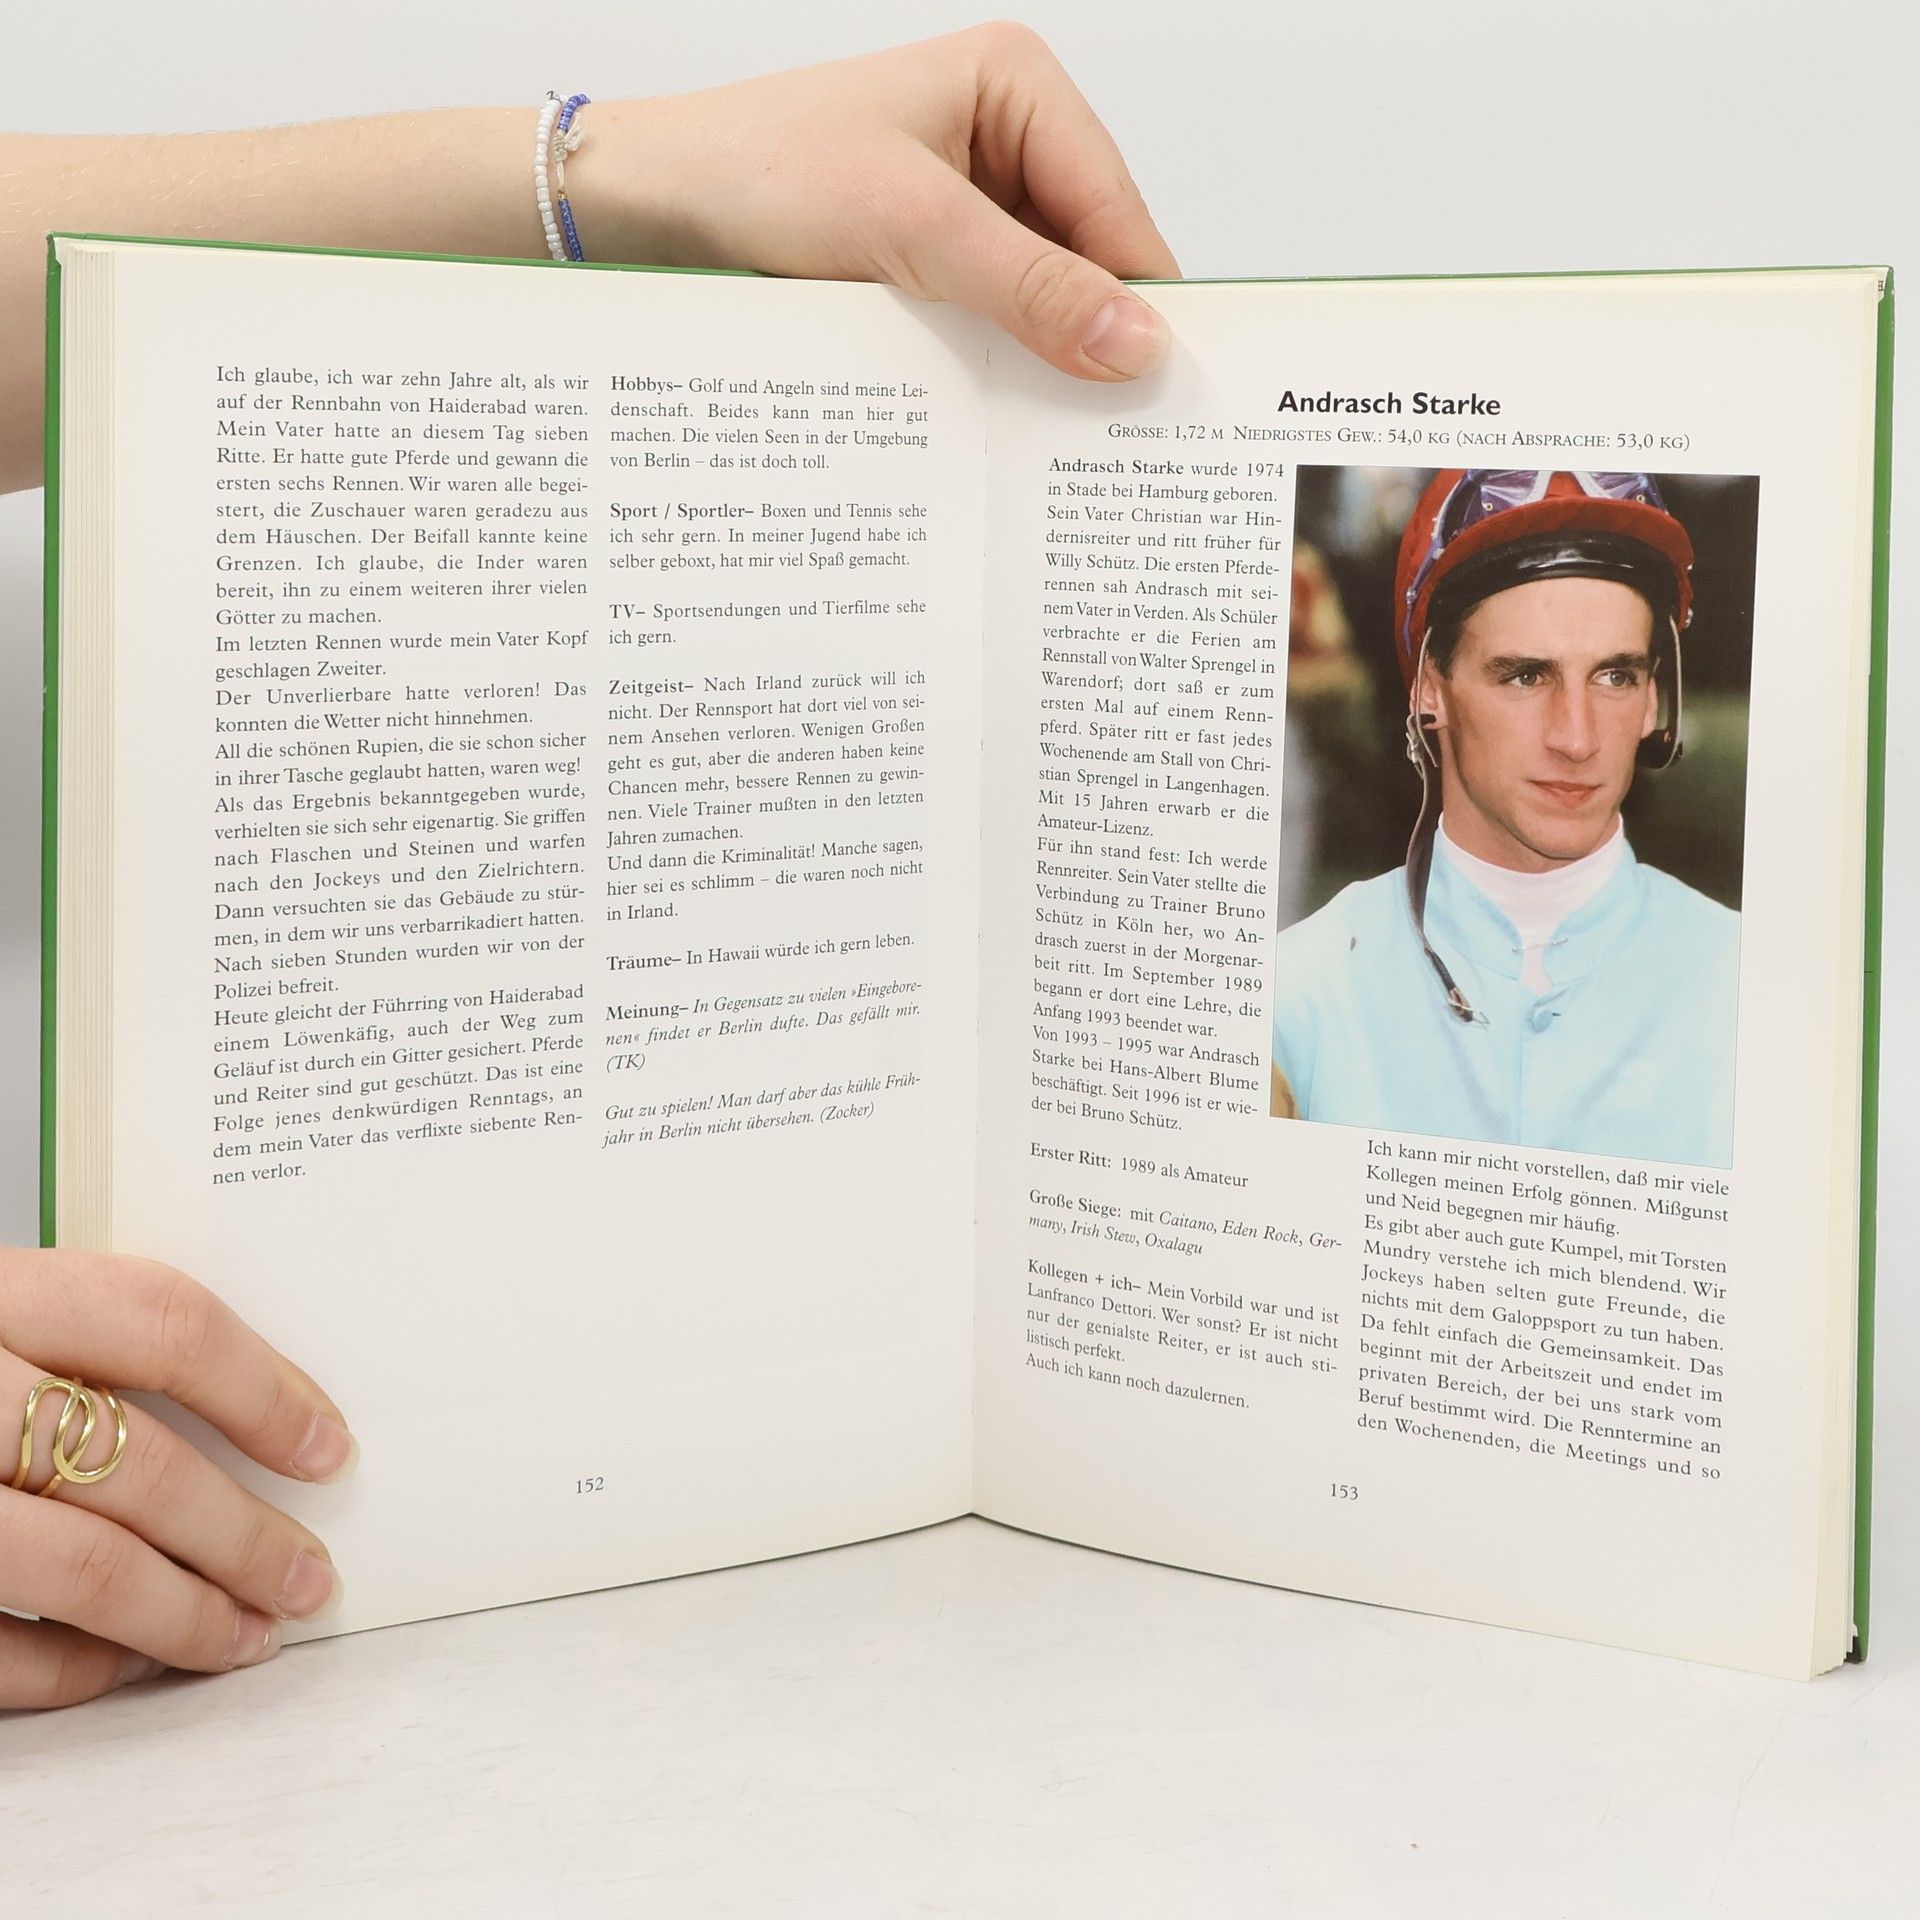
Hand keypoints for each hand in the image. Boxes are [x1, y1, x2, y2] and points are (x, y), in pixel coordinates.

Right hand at [0, 1249, 354, 1709]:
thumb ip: (78, 1343)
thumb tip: (255, 1412)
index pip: (161, 1322)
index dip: (264, 1389)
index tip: (329, 1448)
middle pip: (136, 1464)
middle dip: (243, 1535)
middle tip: (308, 1578)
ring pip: (80, 1569)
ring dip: (183, 1617)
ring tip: (247, 1636)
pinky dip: (75, 1671)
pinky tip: (129, 1666)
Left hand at [583, 23, 1181, 380]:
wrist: (648, 209)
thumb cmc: (757, 172)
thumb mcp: (911, 226)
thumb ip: (1030, 287)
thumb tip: (1137, 340)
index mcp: (1015, 87)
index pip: (1116, 208)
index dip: (1141, 299)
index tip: (1164, 388)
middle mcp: (1001, 139)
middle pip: (1086, 257)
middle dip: (1091, 334)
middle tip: (1112, 429)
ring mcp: (965, 205)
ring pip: (1040, 298)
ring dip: (1039, 359)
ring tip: (1052, 430)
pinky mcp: (928, 261)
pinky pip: (990, 321)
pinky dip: (995, 367)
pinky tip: (995, 412)